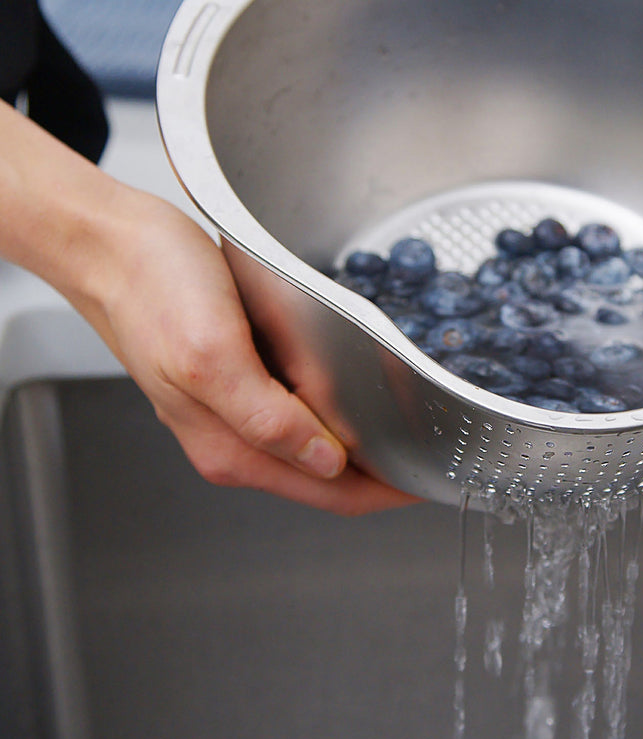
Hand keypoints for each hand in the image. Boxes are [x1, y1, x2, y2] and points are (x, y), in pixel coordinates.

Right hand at [0, 104, 412, 514]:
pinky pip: (299, 410)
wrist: (109, 245)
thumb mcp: (212, 355)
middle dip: (384, 469)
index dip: (390, 491)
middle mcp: (234, 439)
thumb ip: (267, 419)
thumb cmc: (151, 289)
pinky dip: (335, 409)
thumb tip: (325, 462)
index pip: (334, 493)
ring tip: (409, 421)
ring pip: (317, 444)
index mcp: (233, 447)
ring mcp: (233, 411)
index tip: (437, 477)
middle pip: (330, 476)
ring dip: (362, 441)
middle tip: (437, 445)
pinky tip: (357, 388)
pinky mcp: (235, 379)